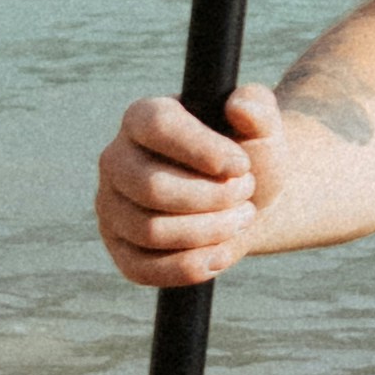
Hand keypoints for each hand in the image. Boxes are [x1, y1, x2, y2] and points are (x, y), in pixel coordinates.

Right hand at [96, 82, 276, 288]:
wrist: (245, 201)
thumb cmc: (249, 156)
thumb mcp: (262, 127)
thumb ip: (258, 106)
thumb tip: (239, 106)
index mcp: (142, 117)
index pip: (158, 127)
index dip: (202, 149)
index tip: (242, 166)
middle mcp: (116, 160)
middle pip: (152, 187)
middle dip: (212, 196)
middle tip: (247, 191)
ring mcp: (111, 206)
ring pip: (150, 231)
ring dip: (209, 231)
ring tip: (242, 217)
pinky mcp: (119, 249)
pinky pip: (141, 268)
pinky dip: (189, 266)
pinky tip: (222, 253)